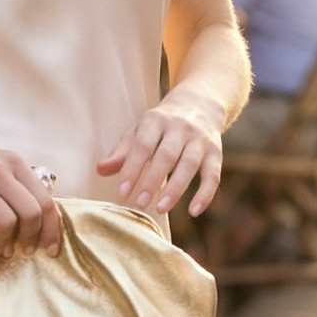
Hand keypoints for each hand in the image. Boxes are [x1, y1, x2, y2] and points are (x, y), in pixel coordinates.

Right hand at [0, 126, 61, 258]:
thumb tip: (34, 214)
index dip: (53, 228)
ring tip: (4, 251)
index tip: (51, 247)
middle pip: (32, 212)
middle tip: (28, 251)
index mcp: (13, 162)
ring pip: (8, 222)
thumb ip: (14, 181)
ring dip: (9, 243)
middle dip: (34, 238)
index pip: (45, 199)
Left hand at [97, 95, 223, 217]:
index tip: (122, 192)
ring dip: (175, 189)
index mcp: (156, 120)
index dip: (132, 169)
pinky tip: (194, 212)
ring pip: (189, 164)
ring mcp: (200, 139)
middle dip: (152, 180)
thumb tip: (100, 170)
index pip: (143, 146)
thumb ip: (122, 152)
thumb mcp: (140, 131)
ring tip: (161, 209)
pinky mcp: (216, 151)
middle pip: (166, 155)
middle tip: (140, 204)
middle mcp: (180, 127)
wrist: (199, 104)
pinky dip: (205, 194)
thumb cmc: (161, 126)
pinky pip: (213, 175)